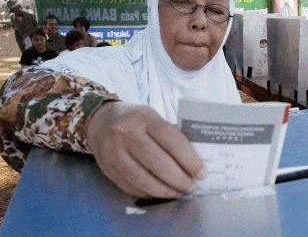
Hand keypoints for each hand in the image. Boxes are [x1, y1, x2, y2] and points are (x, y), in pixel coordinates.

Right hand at [87, 102, 206, 197]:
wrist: (101, 121)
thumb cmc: (137, 120)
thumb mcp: (153, 118)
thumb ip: (170, 136)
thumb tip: (194, 162)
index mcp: (145, 118)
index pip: (171, 139)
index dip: (189, 159)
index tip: (201, 172)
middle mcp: (127, 133)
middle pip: (157, 162)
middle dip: (178, 179)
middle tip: (191, 187)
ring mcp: (114, 152)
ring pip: (142, 178)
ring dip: (164, 190)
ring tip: (178, 193)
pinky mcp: (107, 168)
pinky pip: (130, 186)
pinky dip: (148, 193)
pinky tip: (160, 193)